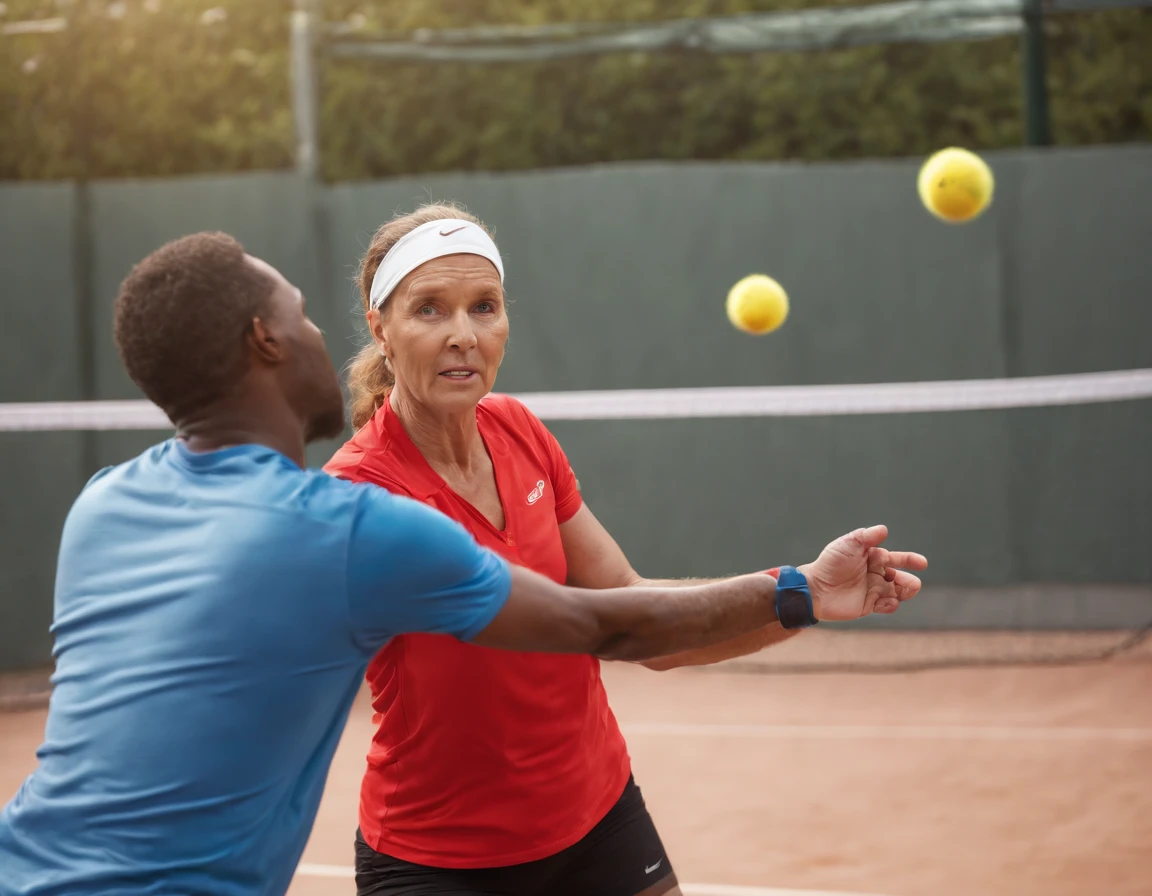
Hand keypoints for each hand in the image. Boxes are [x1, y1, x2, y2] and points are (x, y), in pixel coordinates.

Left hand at [798, 525, 926, 621]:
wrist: (815, 588)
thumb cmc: (830, 563)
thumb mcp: (847, 545)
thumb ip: (866, 537)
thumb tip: (884, 529)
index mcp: (872, 558)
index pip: (895, 558)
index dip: (909, 560)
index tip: (920, 563)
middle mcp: (875, 574)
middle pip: (901, 578)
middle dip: (910, 581)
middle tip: (913, 584)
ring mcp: (872, 590)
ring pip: (898, 593)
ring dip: (905, 592)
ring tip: (904, 592)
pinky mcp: (868, 605)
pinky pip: (887, 606)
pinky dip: (891, 604)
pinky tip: (888, 601)